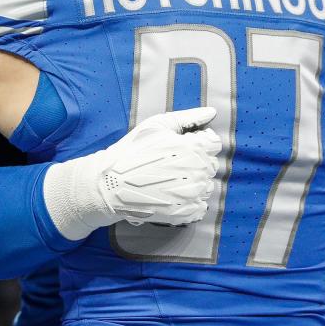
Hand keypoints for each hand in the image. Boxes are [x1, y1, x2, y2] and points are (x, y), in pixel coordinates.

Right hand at [97, 107, 220, 225]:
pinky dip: (191, 202)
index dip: (199, 142)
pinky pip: (201, 206)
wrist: (111, 184)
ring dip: (195, 182)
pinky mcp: (186, 213)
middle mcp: (198, 172)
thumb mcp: (157, 125)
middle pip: (211, 165)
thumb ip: (189, 117)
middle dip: (197, 162)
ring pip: (207, 186)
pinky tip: (173, 196)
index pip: (214, 144)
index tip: (183, 145)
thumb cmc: (133, 150)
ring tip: (171, 180)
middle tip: (173, 163)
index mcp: (194, 147)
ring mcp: (193, 195)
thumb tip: (211, 112)